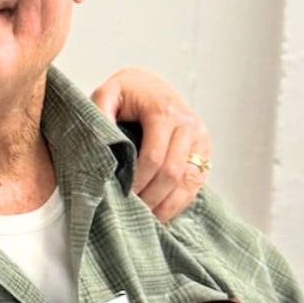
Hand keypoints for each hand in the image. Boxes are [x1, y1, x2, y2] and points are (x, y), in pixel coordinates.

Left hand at [90, 66, 210, 222]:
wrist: (149, 83)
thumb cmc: (125, 92)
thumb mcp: (106, 94)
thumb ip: (100, 115)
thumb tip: (100, 146)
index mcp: (165, 111)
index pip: (153, 157)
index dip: (137, 182)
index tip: (120, 196)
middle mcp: (188, 124)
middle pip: (172, 173)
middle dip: (150, 197)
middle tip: (130, 213)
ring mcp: (200, 138)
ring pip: (188, 181)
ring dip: (166, 204)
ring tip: (145, 219)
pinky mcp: (204, 150)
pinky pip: (196, 182)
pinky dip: (179, 202)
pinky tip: (161, 213)